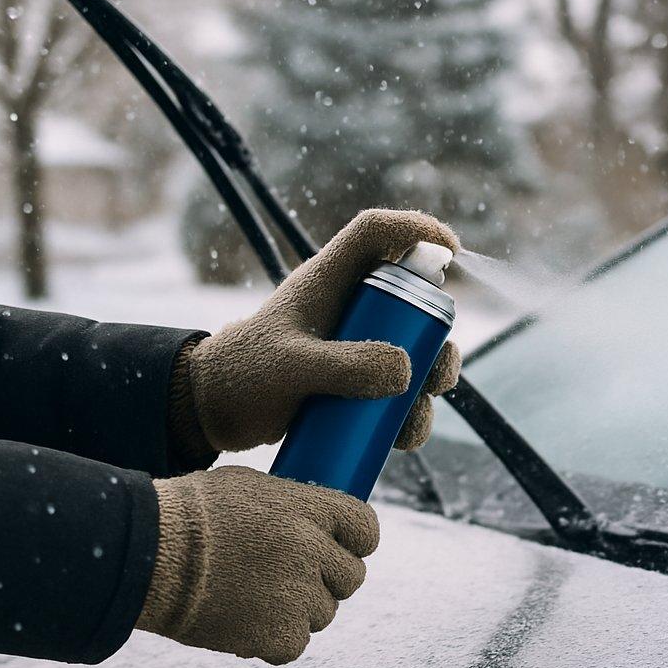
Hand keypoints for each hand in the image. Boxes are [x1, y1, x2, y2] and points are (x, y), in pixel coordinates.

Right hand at [138, 465, 379, 662]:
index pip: (365, 529)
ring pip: (324, 613)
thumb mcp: (249, 488)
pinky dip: (275, 638)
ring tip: (257, 597)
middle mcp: (314, 552)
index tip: (339, 547)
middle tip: (292, 576)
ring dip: (299, 608)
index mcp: (309, 509)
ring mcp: (299, 597)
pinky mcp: (279, 636)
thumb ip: (292, 507)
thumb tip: (317, 524)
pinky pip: (296, 643)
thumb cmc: (191, 515)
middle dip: (328, 578)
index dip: (354, 541)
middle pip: (352, 577)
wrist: (151, 555)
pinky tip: (248, 621)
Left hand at [182, 209, 462, 453]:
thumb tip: (407, 372)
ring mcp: (354, 347)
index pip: (374, 234)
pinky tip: (401, 438)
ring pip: (416, 354)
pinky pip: (399, 395)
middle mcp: (349, 310)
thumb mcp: (290, 367)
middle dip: (438, 339)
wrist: (213, 414)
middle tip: (438, 373)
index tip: (454, 250)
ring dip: (430, 385)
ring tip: (414, 419)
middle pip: (415, 305)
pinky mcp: (354, 384)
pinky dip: (411, 417)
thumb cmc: (242, 376)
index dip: (416, 229)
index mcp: (327, 282)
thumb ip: (346, 365)